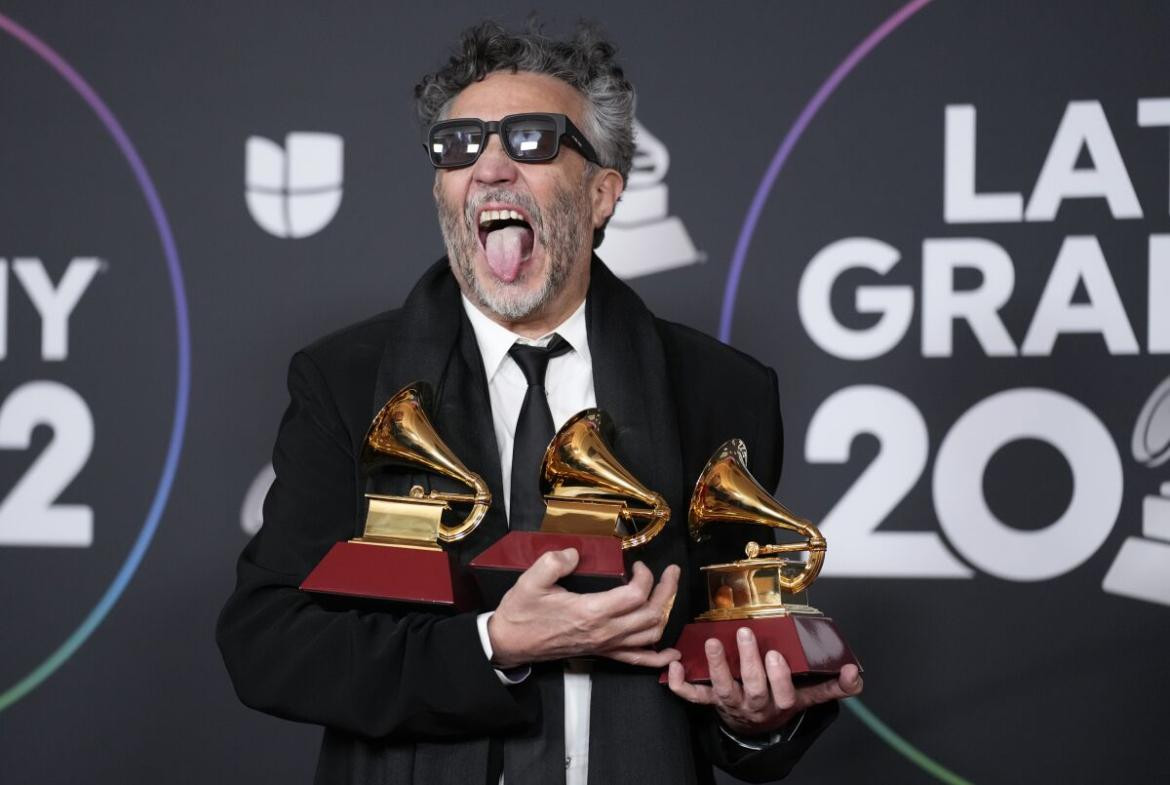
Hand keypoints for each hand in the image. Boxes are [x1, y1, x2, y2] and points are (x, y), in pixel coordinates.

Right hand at [487, 548, 680, 668]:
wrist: (511, 643)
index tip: (637, 564)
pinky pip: (636, 660)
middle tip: (670, 572)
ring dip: (665, 614)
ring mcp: (604, 645)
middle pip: (651, 614)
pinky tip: (670, 654)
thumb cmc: (521, 614)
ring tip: (669, 594)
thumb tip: (575, 554)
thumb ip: (554, 562)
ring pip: (650, 635)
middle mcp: (603, 632)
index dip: (644, 577)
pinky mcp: (601, 653)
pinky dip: (657, 658)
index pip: (635, 595)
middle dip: (666, 590)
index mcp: (590, 612)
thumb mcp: (531, 581)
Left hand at [666, 626, 862, 737]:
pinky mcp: (711, 702)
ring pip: (723, 690)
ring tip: (713, 643)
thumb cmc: (781, 700)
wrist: (755, 726)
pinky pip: (694, 697)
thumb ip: (834, 685)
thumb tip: (854, 673)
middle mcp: (755, 706)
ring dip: (717, 667)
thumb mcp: (809, 695)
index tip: (776, 654)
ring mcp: (731, 704)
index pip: (784, 695)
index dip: (779, 677)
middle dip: (749, 663)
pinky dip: (680, 684)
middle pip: (753, 688)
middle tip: (746, 635)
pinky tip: (672, 666)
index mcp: (781, 703)